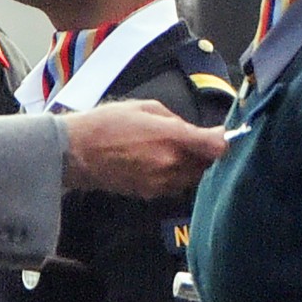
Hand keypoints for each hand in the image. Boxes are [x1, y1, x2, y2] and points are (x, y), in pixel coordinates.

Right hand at [60, 100, 225, 198]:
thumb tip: (191, 130)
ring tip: (175, 151)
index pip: (216, 146)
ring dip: (192, 166)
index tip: (225, 136)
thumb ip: (175, 120)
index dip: (225, 141)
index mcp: (172, 138)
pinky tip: (159, 163)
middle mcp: (170, 164)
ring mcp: (161, 183)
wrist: (76, 153)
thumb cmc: (105, 125)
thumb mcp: (145, 107)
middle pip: (208, 165)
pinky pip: (174, 186)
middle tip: (200, 141)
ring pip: (192, 178)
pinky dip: (174, 176)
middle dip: (207, 154)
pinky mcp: (150, 194)